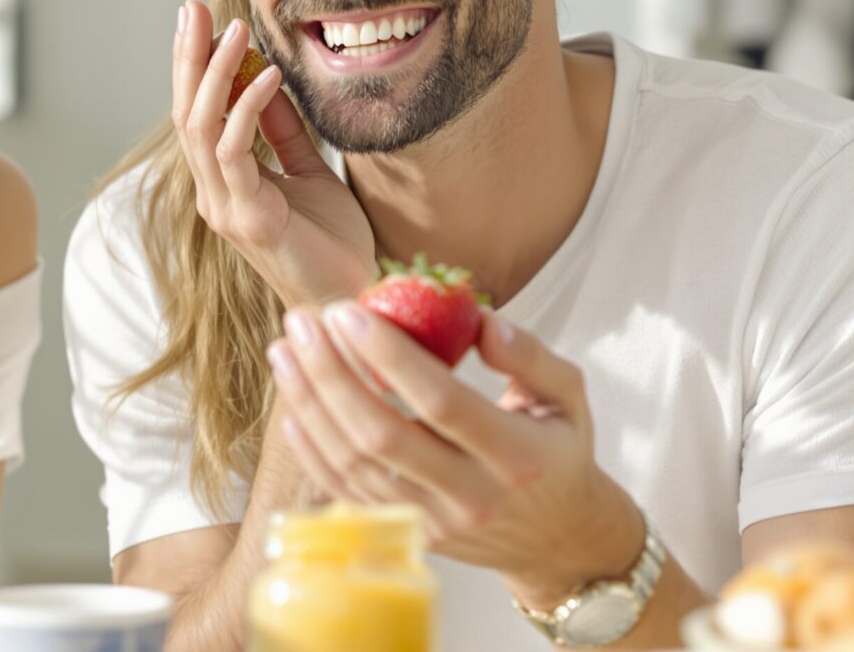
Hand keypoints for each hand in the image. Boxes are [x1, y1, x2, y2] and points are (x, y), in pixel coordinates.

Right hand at [171, 0, 375, 308]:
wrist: (351, 301)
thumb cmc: (333, 243)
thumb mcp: (309, 172)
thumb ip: (283, 132)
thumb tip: (264, 79)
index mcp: (224, 183)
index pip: (196, 114)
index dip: (195, 66)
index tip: (202, 18)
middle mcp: (214, 194)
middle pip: (186, 114)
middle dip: (188, 58)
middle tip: (193, 7)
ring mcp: (225, 208)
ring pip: (201, 128)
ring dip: (214, 73)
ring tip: (233, 29)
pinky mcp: (249, 220)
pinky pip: (236, 152)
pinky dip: (248, 108)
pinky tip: (268, 75)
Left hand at [266, 303, 645, 608]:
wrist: (559, 541)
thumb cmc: (559, 452)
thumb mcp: (568, 396)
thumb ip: (530, 354)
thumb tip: (478, 319)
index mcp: (517, 455)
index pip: (441, 401)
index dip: (389, 355)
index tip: (348, 311)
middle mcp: (472, 497)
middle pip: (382, 434)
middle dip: (332, 373)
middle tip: (302, 321)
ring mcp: (435, 524)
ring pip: (354, 464)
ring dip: (310, 403)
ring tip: (284, 351)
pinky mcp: (408, 537)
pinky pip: (346, 492)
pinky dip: (312, 449)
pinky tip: (291, 405)